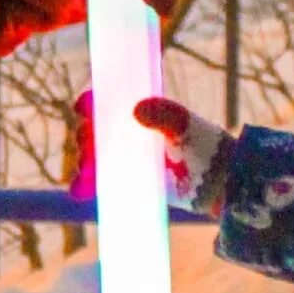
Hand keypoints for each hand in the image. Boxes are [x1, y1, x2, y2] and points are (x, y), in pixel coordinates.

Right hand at [68, 91, 233, 216]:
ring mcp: (123, 159)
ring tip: (87, 163)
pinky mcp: (123, 182)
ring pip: (91, 156)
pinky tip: (79, 188)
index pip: (104, 104)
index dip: (90, 105)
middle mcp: (126, 134)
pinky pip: (96, 182)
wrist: (214, 182)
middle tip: (87, 139)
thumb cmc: (201, 145)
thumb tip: (136, 110)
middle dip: (85, 134)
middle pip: (92, 131)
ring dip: (84, 159)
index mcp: (136, 112)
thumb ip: (163, 114)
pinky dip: (84, 185)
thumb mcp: (182, 125)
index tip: (84, 108)